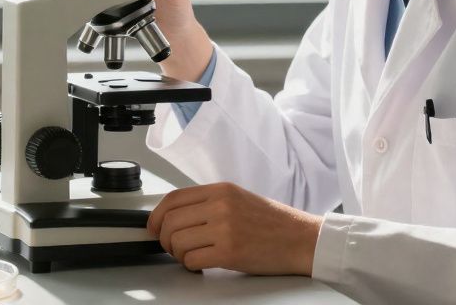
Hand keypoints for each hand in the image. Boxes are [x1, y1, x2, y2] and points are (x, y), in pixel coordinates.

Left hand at [147, 182, 320, 275]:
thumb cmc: (273, 222)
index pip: (173, 199)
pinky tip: (201, 264)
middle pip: (169, 221)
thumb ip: (208, 203)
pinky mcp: (229, 252)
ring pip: (177, 241)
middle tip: (171, 247)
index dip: (156, 215)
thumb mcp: (238, 199)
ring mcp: (224, 228)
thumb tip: (175, 215)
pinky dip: (191, 266)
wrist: (302, 239)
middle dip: (164, 239)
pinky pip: (192, 260)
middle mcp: (220, 206)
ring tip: (190, 256)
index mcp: (220, 190)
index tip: (153, 226)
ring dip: (178, 254)